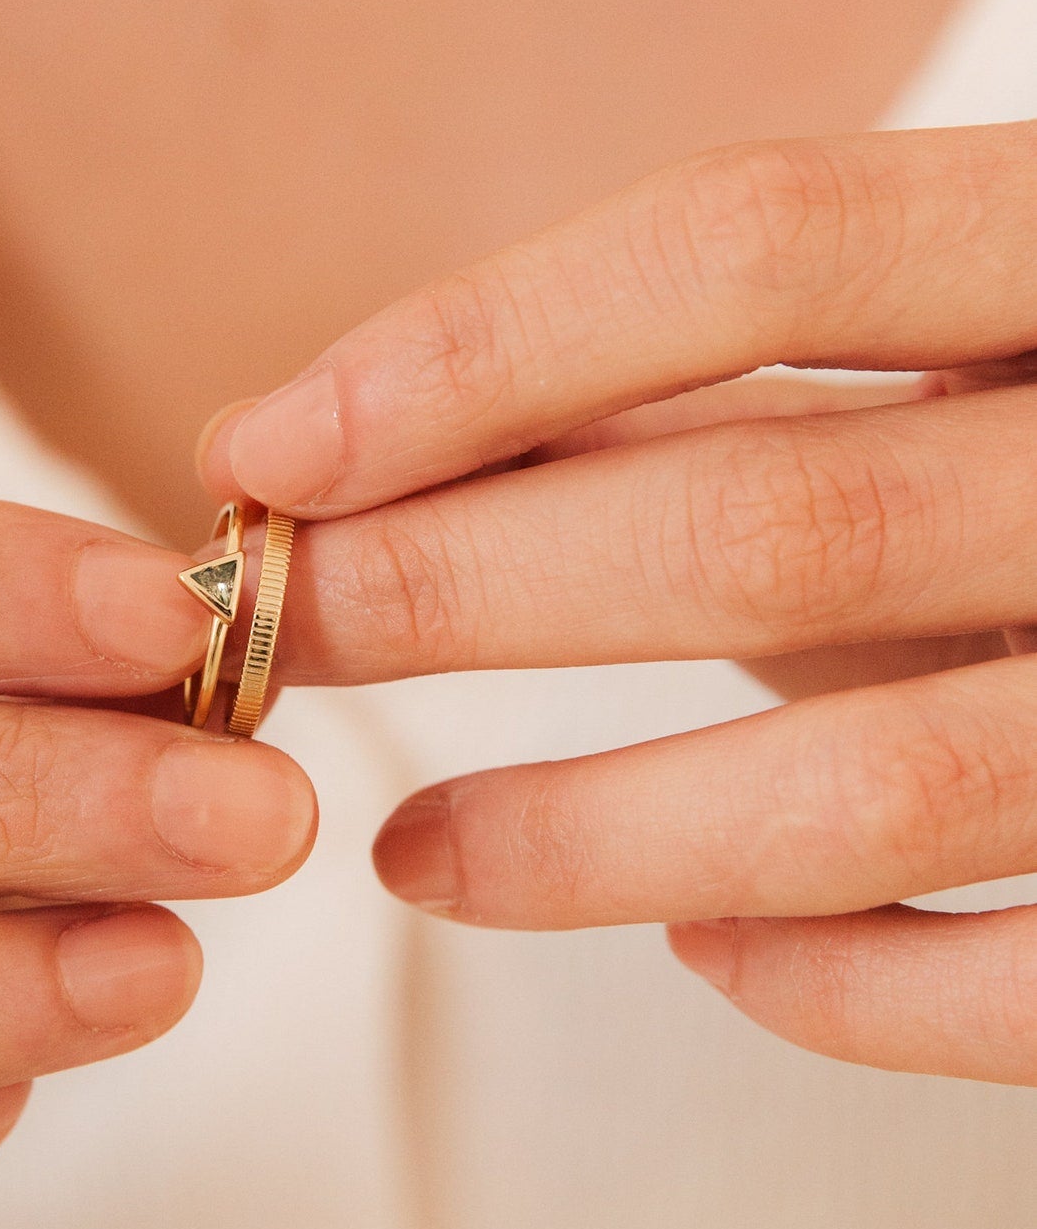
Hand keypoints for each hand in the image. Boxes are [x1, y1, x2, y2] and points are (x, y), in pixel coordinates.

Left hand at [201, 121, 1036, 1085]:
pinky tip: (694, 951)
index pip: (760, 242)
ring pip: (878, 779)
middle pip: (769, 521)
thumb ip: (709, 374)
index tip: (267, 446)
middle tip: (269, 635)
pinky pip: (1031, 985)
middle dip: (464, 587)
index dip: (484, 347)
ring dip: (588, 832)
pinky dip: (837, 983)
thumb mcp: (938, 347)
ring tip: (408, 853)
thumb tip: (366, 427)